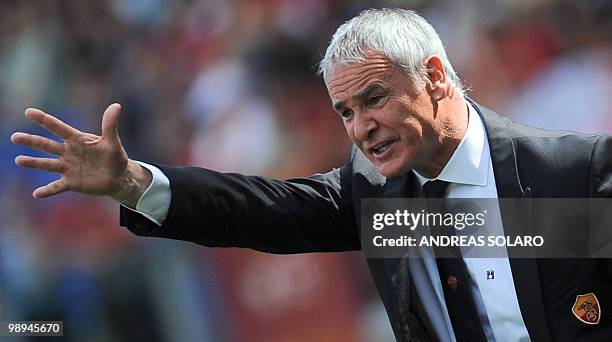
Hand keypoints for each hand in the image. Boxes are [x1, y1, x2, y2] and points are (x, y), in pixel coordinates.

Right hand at [11, 103, 150, 206]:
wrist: (119, 177)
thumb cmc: (115, 157)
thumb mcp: (112, 141)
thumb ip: (110, 125)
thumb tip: (116, 105)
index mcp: (77, 140)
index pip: (58, 128)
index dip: (44, 120)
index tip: (29, 112)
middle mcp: (68, 152)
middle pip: (47, 145)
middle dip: (31, 141)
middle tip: (15, 137)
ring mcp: (68, 168)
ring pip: (47, 164)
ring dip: (33, 162)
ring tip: (19, 160)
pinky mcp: (71, 182)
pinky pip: (57, 187)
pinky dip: (47, 191)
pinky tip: (37, 194)